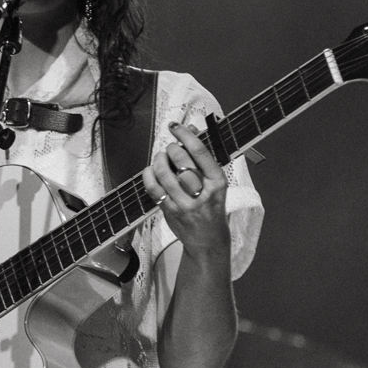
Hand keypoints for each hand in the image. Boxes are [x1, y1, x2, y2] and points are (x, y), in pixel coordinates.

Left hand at [141, 122, 230, 258]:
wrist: (209, 241)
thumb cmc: (213, 208)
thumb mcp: (215, 183)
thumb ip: (202, 158)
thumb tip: (191, 129)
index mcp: (218, 182)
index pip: (200, 151)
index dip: (185, 134)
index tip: (175, 126)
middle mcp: (203, 193)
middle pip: (181, 160)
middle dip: (171, 148)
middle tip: (170, 149)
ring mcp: (186, 204)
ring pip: (164, 173)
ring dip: (158, 160)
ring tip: (160, 158)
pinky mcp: (171, 212)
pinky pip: (154, 188)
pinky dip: (149, 175)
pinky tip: (150, 171)